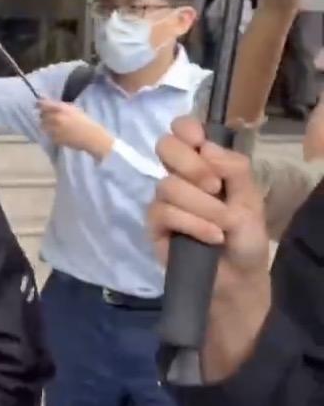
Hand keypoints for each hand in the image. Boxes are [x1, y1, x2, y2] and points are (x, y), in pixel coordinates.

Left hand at [38, 99, 112, 158]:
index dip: (39, 105)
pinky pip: (49, 135)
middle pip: (42, 116)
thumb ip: (59, 106)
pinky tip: (61, 134)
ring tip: (55, 127)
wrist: (93, 137)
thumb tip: (45, 101)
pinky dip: (52, 134)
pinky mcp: (55, 139)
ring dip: (46, 126)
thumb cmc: (85, 122)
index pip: (43, 105)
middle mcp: (56, 118)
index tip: (36, 106)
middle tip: (50, 118)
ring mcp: (55, 129)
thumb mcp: (73, 110)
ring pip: (43, 126)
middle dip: (44, 116)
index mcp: (61, 109)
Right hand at [150, 116, 270, 289]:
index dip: (186, 129)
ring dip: (202, 206)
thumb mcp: (250, 198)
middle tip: (213, 186)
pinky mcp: (155, 225)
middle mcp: (179, 176)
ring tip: (222, 225)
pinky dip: (194, 224)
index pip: (182, 130)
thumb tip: (205, 149)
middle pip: (165, 147)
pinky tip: (212, 237)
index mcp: (203, 164)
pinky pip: (165, 213)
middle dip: (191, 165)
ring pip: (169, 185)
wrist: (238, 276)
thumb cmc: (245, 236)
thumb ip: (234, 169)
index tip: (199, 143)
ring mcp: (164, 200)